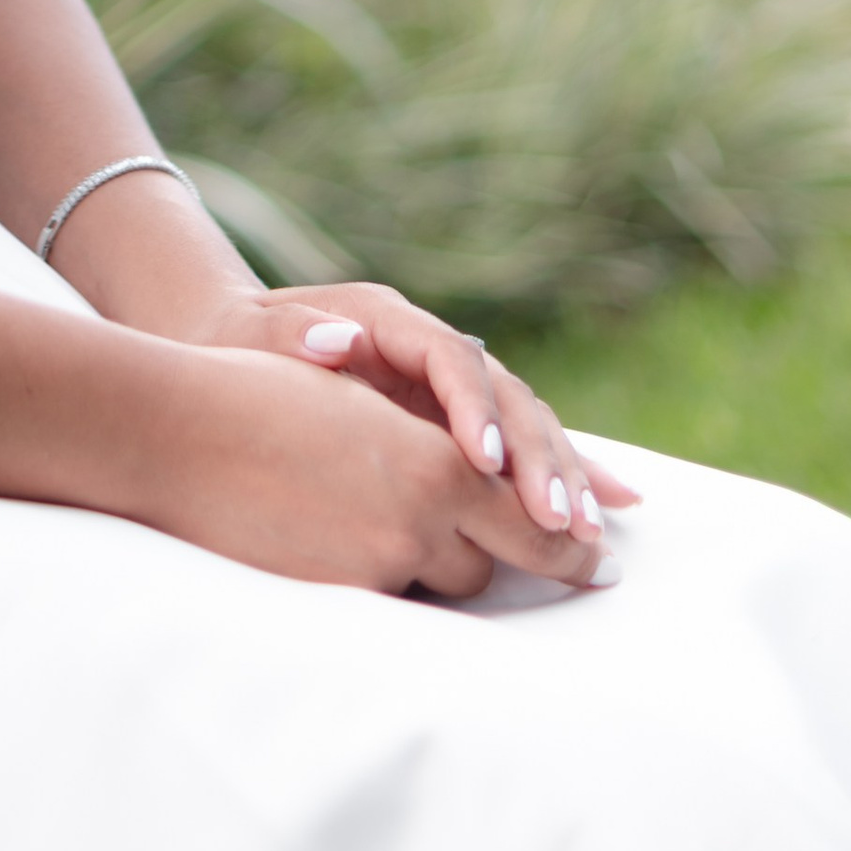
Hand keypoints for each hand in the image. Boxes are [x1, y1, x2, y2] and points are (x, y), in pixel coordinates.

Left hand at [180, 279, 640, 578]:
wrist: (234, 340)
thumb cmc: (239, 346)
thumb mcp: (252, 336)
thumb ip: (293, 336)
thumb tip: (338, 340)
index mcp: (389, 320)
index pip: (450, 358)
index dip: (475, 409)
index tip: (486, 462)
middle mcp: (432, 348)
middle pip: (505, 393)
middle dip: (536, 456)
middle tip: (556, 518)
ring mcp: (450, 385)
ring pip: (525, 421)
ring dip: (560, 473)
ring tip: (584, 531)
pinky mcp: (456, 421)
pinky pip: (519, 446)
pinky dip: (566, 471)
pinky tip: (615, 501)